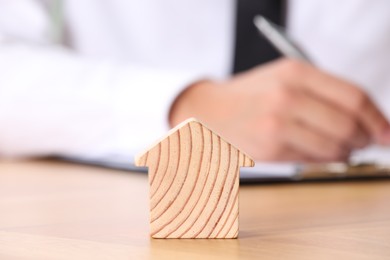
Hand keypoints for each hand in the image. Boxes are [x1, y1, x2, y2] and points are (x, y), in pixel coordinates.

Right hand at [169, 59, 389, 161]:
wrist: (211, 111)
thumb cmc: (252, 95)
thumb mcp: (287, 78)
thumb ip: (326, 94)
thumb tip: (367, 121)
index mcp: (295, 72)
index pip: (353, 96)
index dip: (378, 117)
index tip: (386, 131)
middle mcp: (285, 96)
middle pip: (347, 124)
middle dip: (364, 138)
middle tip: (364, 141)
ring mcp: (275, 124)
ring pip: (333, 147)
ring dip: (345, 152)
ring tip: (342, 148)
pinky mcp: (268, 149)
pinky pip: (312, 159)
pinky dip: (323, 159)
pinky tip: (318, 152)